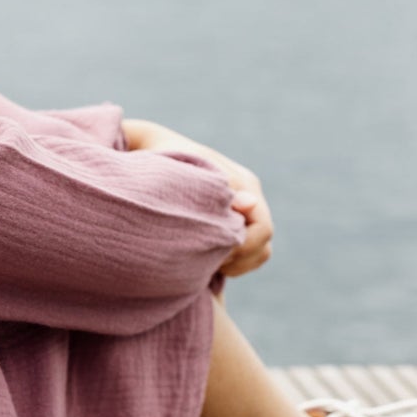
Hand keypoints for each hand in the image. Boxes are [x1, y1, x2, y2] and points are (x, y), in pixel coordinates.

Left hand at [121, 118, 272, 278]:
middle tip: (210, 266)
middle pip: (263, 242)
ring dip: (237, 264)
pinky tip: (208, 264)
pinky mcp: (230, 220)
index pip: (262, 228)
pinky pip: (245, 252)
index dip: (243, 247)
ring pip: (257, 250)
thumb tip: (249, 202)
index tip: (215, 256)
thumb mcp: (189, 171)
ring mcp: (242, 209)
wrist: (152, 149)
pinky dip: (232, 263)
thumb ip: (219, 188)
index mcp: (245, 183)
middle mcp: (249, 196)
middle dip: (240, 259)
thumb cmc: (166, 160)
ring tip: (209, 267)